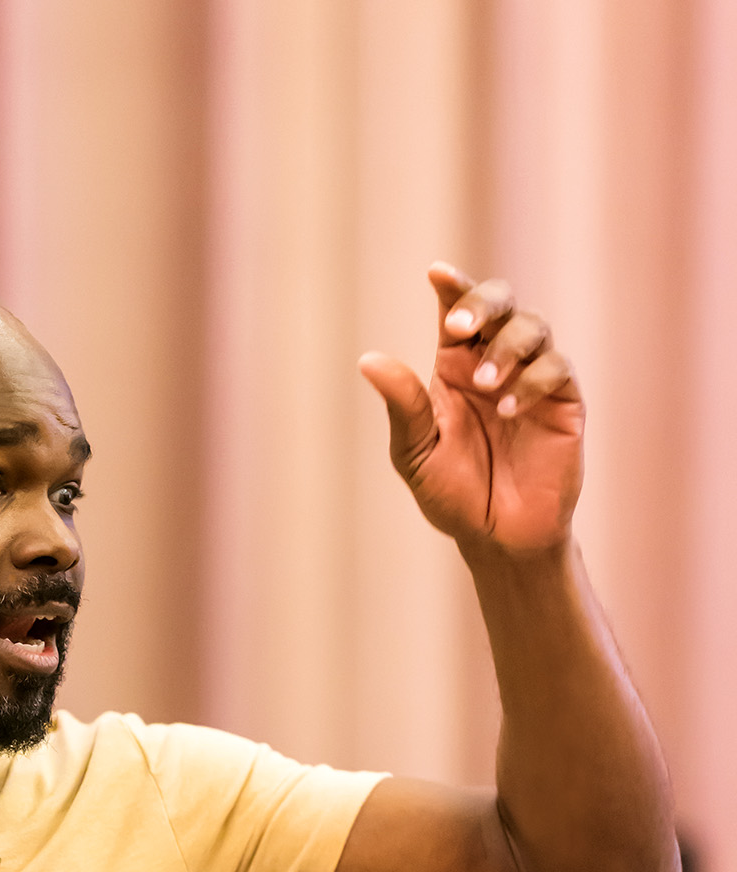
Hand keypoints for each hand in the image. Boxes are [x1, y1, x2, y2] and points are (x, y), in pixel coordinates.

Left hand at [358, 263, 583, 556]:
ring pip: (532, 327)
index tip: (436, 274)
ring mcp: (532, 378)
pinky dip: (531, 381)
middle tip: (460, 325)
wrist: (498, 537)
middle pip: (500, 303)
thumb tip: (368, 360)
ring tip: (485, 385)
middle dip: (483, 303)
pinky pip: (555, 368)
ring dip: (506, 348)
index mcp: (455, 368)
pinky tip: (508, 410)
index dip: (452, 286)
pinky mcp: (563, 401)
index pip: (456, 312)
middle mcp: (495, 363)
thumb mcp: (416, 454)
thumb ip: (402, 406)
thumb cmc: (453, 495)